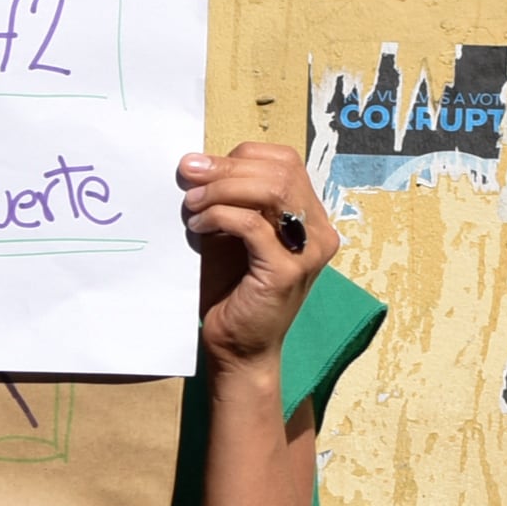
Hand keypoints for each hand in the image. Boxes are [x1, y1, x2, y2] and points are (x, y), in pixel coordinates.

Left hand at [178, 140, 334, 373]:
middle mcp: (318, 230)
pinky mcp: (286, 270)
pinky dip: (220, 216)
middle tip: (188, 177)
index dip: (241, 157)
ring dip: (222, 189)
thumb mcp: (230, 234)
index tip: (200, 167)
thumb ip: (226, 199)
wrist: (239, 348)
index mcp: (309, 216)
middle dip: (226, 168)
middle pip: (278, 171)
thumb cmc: (233, 291)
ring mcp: (307, 250)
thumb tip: (194, 165)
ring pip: (270, 190)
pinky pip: (252, 225)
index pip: (284, 161)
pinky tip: (198, 227)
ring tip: (192, 204)